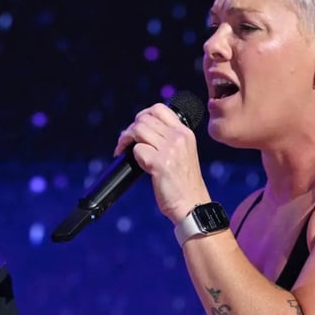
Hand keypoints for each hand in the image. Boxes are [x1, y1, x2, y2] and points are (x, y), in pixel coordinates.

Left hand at [113, 104, 209, 222]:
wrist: (192, 205)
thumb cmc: (184, 184)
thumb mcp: (183, 154)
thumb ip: (169, 140)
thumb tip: (142, 130)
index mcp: (185, 133)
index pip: (160, 109)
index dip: (143, 115)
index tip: (137, 127)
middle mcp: (179, 137)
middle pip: (144, 119)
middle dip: (130, 129)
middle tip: (125, 142)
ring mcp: (170, 149)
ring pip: (138, 130)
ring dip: (125, 140)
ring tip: (122, 150)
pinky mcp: (160, 163)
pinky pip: (137, 150)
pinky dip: (132, 156)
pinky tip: (136, 165)